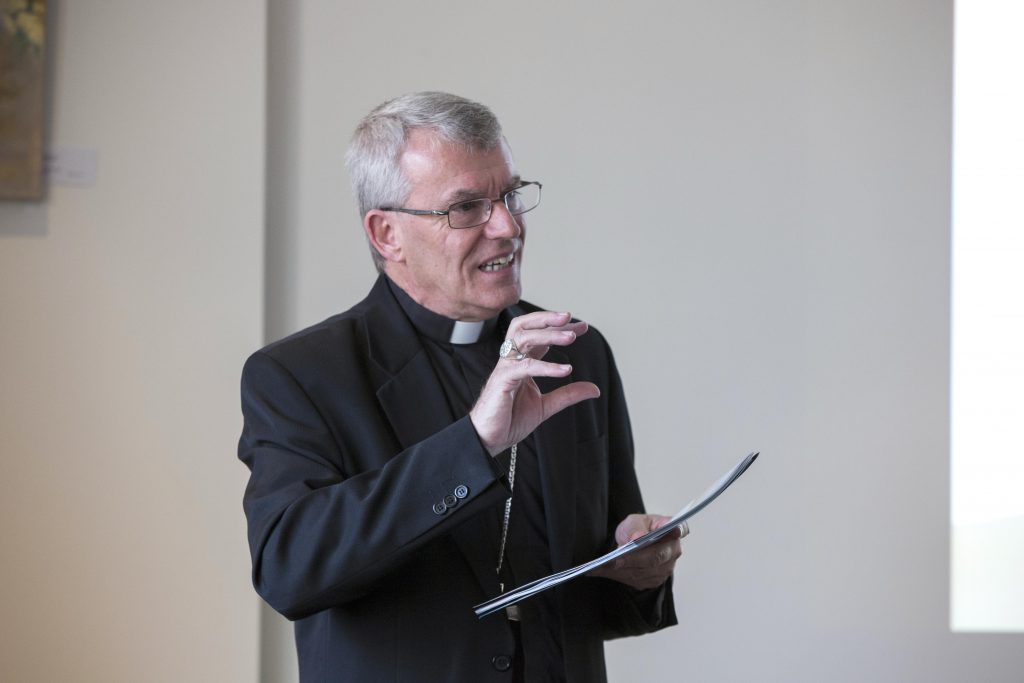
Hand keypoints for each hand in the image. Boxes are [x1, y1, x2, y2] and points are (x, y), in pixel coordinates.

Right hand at [469, 311, 599, 455]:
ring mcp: (505, 368)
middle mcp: (512, 360)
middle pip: (525, 327)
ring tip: (571, 337)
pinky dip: (546, 366)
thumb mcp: (547, 406)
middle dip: (547, 319)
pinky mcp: (502, 381)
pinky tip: (565, 371)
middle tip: (571, 317)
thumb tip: (595, 389)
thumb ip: (568, 394)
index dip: (559, 328)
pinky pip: (525, 367)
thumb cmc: (510, 420)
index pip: (539, 337)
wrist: (488, 439)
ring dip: (548, 334)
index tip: (582, 326)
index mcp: (521, 363)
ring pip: (524, 339)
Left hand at [588, 514, 682, 589]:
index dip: (673, 532)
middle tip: (616, 560)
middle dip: (634, 559)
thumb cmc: (637, 529)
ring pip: (644, 573)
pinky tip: (604, 571)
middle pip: (656, 558)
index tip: (668, 531)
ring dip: (623, 570)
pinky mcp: (654, 581)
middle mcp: (673, 552)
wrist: (633, 543)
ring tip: (603, 567)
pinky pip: (636, 581)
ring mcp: (666, 569)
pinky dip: (619, 576)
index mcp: (673, 531)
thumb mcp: (634, 521)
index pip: (677, 531)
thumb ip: (636, 528)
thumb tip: (638, 538)